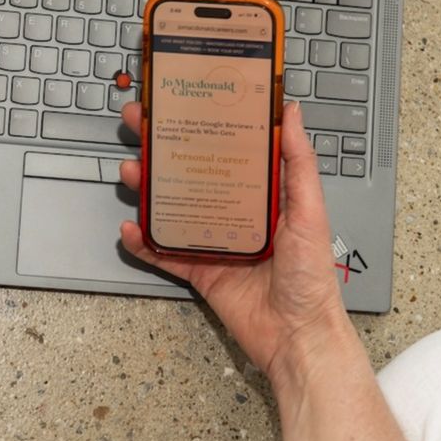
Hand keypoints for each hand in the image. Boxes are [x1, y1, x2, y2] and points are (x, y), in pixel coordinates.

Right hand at [119, 101, 351, 383]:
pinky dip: (144, 242)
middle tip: (138, 125)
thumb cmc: (311, 276)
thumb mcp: (309, 212)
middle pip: (193, 172)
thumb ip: (298, 164)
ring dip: (149, 189)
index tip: (184, 102)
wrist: (297, 337)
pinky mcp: (200, 270)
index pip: (229, 149)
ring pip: (173, 208)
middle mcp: (236, 212)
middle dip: (164, 149)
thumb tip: (292, 114)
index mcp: (263, 194)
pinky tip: (130, 228)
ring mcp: (215, 240)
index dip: (204, 125)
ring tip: (131, 171)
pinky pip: (165, 252)